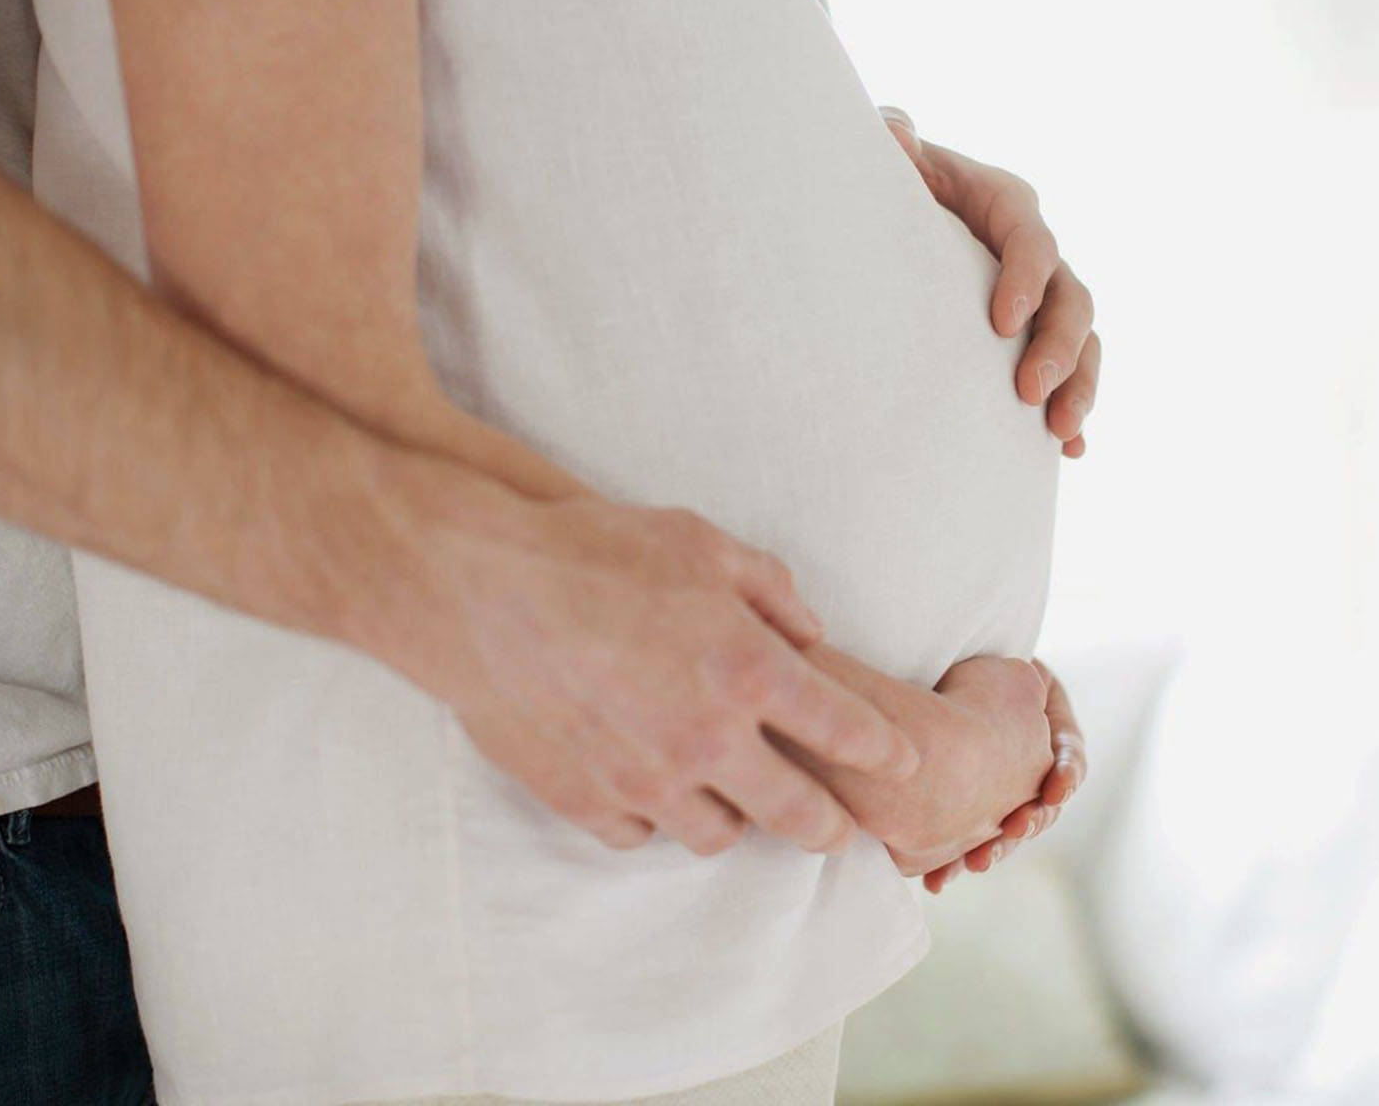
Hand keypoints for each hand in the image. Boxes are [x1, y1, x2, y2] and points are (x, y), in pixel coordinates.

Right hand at [350, 463, 920, 857]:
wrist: (475, 588)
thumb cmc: (591, 549)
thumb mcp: (699, 541)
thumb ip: (771, 590)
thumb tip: (810, 632)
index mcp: (748, 670)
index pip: (846, 730)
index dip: (885, 749)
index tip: (903, 758)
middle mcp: (706, 739)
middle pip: (797, 817)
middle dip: (828, 825)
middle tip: (835, 823)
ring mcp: (645, 781)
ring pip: (719, 838)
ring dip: (736, 818)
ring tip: (733, 795)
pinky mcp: (586, 802)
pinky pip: (642, 835)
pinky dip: (655, 817)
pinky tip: (651, 785)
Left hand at [882, 108, 1100, 457]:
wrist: (890, 215)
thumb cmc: (888, 178)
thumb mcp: (887, 151)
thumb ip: (892, 137)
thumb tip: (897, 135)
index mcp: (1004, 204)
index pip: (1032, 240)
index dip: (1026, 279)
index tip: (1001, 323)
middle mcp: (1035, 253)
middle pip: (1071, 299)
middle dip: (1059, 349)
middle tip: (1029, 394)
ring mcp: (1041, 298)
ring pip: (1083, 343)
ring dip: (1080, 387)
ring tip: (1061, 433)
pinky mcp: (1034, 336)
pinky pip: (1070, 375)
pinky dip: (1075, 411)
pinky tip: (1071, 453)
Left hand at [922, 660, 1086, 892]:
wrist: (933, 683)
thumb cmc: (975, 662)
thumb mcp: (1003, 666)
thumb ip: (1016, 680)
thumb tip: (1023, 681)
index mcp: (1050, 728)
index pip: (1069, 757)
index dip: (1066, 774)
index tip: (1055, 789)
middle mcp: (1032, 768)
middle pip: (1043, 805)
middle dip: (1030, 822)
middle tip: (1014, 829)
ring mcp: (1004, 795)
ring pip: (1008, 832)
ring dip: (996, 849)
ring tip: (976, 864)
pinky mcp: (968, 814)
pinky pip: (966, 844)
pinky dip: (952, 862)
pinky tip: (936, 882)